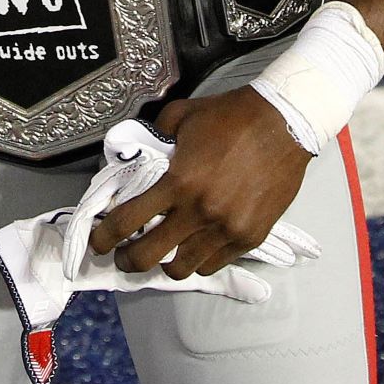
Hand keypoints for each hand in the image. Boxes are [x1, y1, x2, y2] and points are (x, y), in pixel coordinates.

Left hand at [88, 88, 312, 279]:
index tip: (98, 243)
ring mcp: (226, 229)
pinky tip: (195, 246)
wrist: (284, 124)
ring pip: (184, 268)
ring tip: (163, 252)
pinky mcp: (250, 237)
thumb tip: (137, 153)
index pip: (128, 220)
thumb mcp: (181, 115)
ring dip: (167, 262)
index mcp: (178, 181)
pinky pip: (215, 263)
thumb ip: (155, 136)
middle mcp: (199, 212)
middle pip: (150, 255)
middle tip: (124, 256)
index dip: (106, 236)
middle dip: (129, 260)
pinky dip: (199, 260)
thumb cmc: (230, 117)